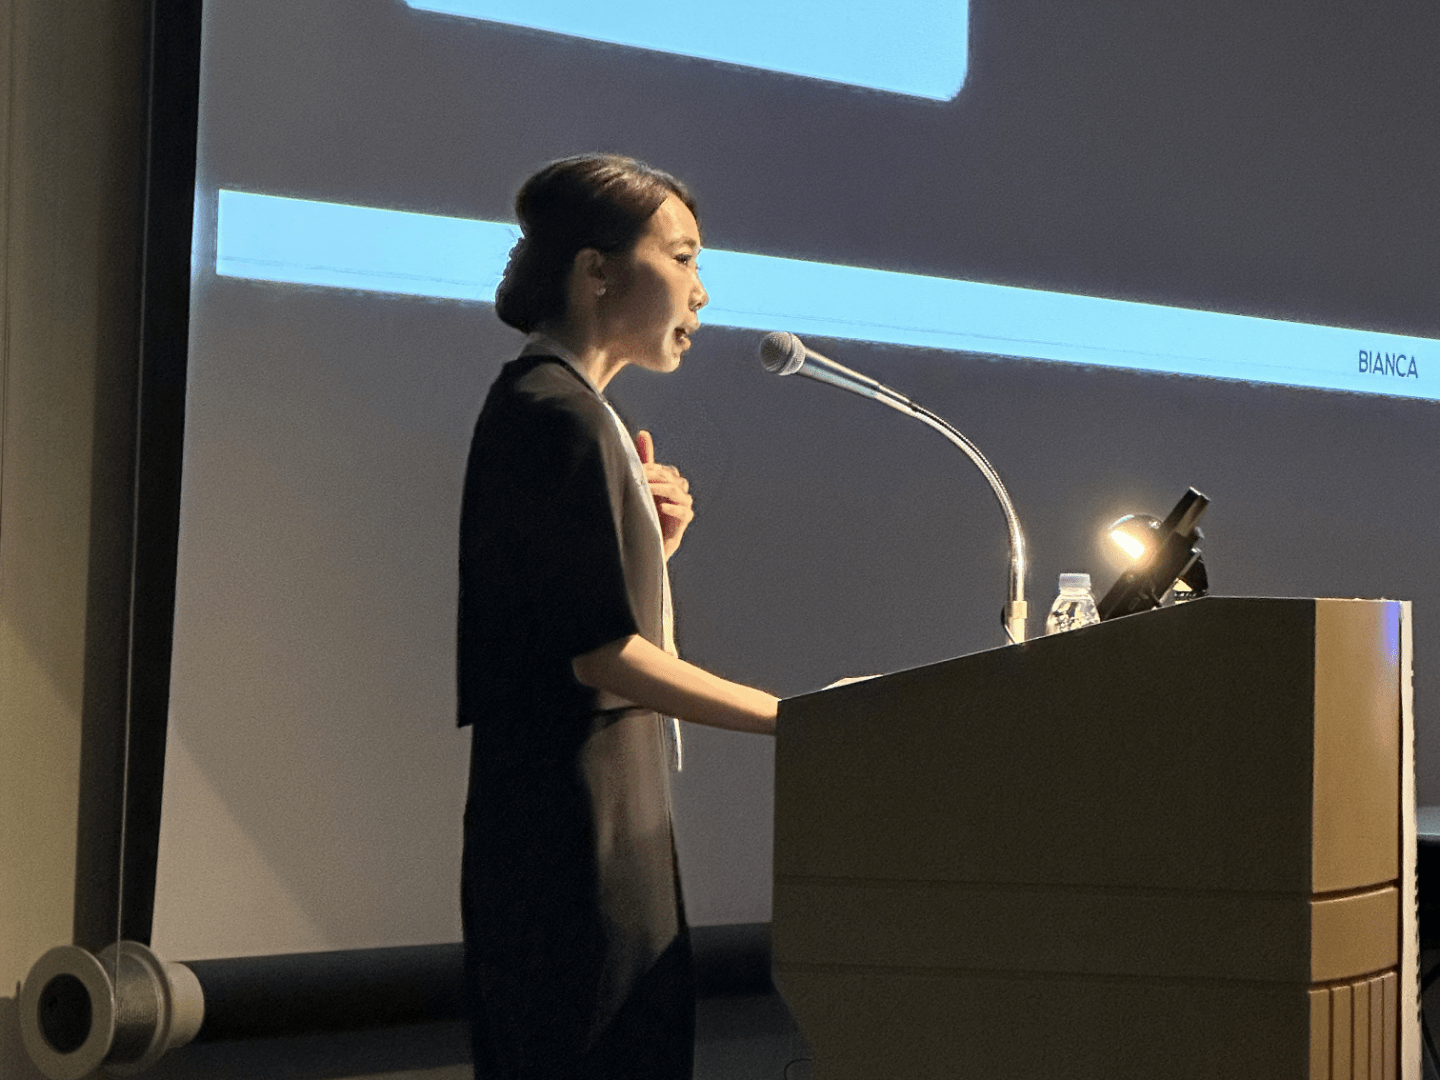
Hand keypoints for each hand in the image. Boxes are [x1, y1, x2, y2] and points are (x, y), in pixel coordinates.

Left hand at [635, 430, 693, 559]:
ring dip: (664, 489)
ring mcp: (681, 510)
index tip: (640, 469)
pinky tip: (663, 507)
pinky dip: (675, 509)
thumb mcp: (639, 483)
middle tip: (641, 475)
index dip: (655, 469)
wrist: (638, 544)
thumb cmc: (640, 511)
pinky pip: (685, 514)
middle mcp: (677, 495)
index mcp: (668, 484)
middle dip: (657, 477)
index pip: (667, 472)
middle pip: (673, 480)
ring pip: (679, 494)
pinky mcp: (681, 525)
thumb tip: (644, 432)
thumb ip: (644, 458)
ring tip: (648, 488)